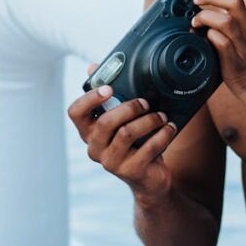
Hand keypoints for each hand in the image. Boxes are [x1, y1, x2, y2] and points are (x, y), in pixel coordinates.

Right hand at [68, 72, 176, 198]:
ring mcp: (111, 162)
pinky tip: (170, 128)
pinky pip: (148, 148)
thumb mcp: (122, 119)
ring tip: (162, 116)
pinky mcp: (130, 172)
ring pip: (127, 133)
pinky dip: (163, 135)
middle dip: (129, 107)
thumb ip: (109, 95)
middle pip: (105, 122)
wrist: (150, 178)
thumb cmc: (135, 142)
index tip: (110, 88)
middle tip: (146, 102)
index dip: (90, 98)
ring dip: (149, 120)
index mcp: (88, 131)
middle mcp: (94, 148)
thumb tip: (92, 66)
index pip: (75, 112)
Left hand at [190, 0, 245, 123]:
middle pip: (233, 3)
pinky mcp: (240, 70)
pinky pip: (225, 47)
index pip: (235, 0)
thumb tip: (213, 35)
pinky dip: (212, 39)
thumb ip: (238, 41)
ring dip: (207, 17)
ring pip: (228, 21)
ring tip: (195, 23)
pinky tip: (205, 42)